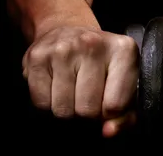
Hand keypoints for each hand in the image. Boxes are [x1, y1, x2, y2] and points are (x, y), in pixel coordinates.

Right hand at [22, 25, 138, 136]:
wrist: (69, 31)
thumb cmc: (102, 64)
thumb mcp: (124, 83)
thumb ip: (125, 115)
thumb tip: (109, 132)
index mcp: (124, 50)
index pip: (115, 105)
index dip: (109, 114)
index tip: (107, 104)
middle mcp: (93, 44)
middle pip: (87, 110)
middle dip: (87, 113)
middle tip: (88, 97)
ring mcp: (63, 49)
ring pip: (63, 110)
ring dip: (67, 109)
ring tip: (73, 90)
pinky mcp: (37, 57)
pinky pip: (41, 103)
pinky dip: (48, 103)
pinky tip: (57, 85)